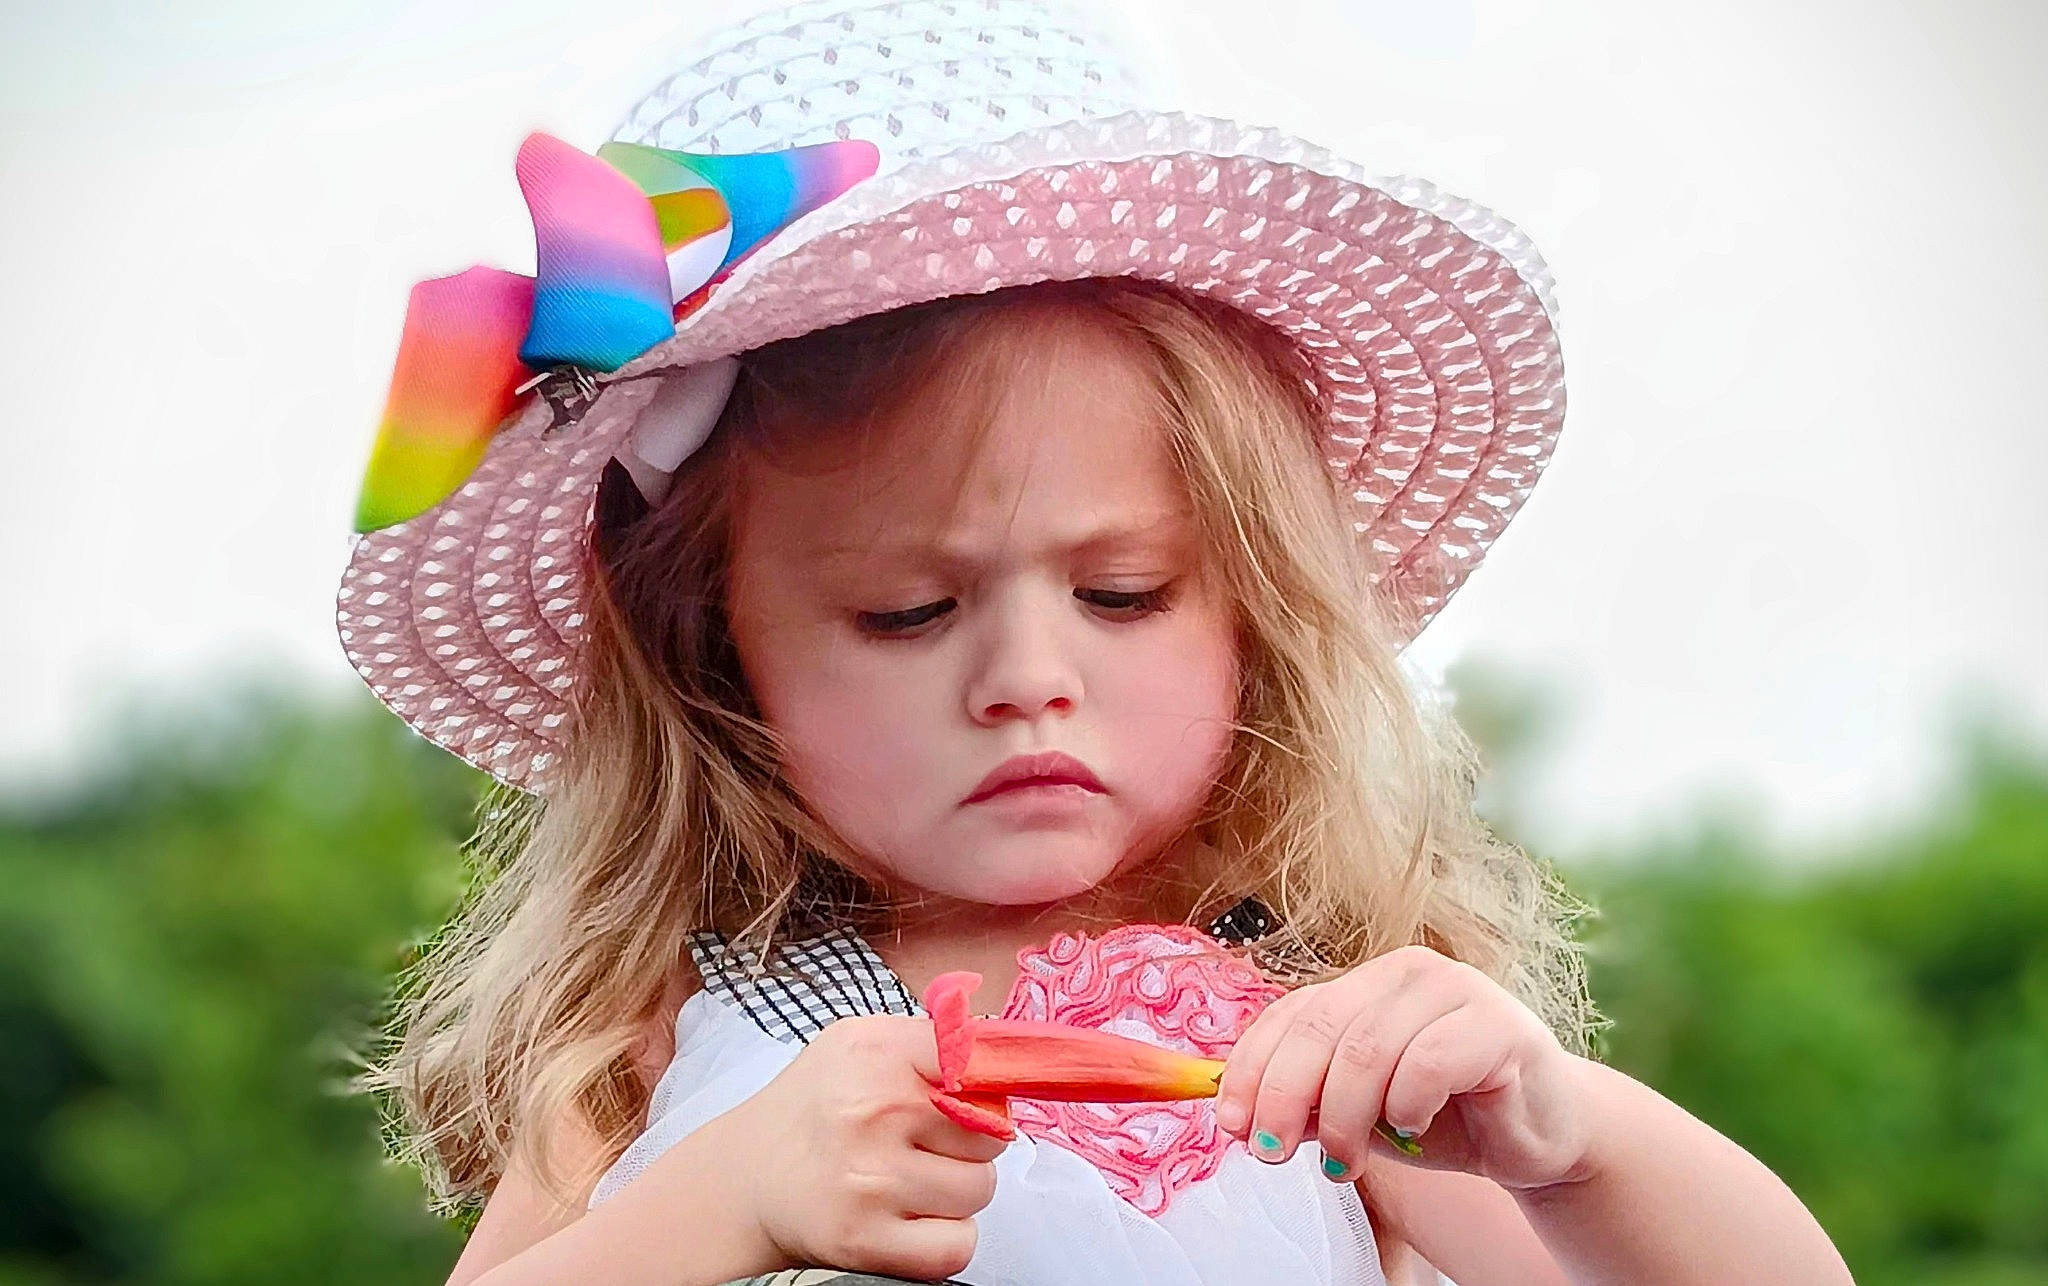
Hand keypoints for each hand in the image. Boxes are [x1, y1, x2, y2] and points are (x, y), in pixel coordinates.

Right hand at [724, 1013, 1007, 1280]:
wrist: (747, 1178)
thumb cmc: (816, 1109)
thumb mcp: (859, 1044)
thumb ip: (932, 1041)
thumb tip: (1005, 1054)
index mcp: (876, 1053)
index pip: (978, 1059)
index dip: (990, 1082)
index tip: (979, 1094)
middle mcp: (874, 1113)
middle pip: (990, 1133)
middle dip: (968, 1141)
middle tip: (923, 1142)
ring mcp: (871, 1180)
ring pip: (979, 1189)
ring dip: (957, 1190)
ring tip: (912, 1178)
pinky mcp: (866, 1242)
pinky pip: (958, 1244)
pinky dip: (946, 1238)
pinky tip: (912, 1217)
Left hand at [1213, 945, 1591, 1190]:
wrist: (1542, 1139)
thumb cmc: (1449, 1118)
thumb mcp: (1363, 1114)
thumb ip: (1310, 1105)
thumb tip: (1243, 1115)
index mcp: (1370, 982)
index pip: (1291, 1014)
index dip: (1253, 1069)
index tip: (1233, 1125)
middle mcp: (1410, 973)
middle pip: (1321, 1028)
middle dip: (1284, 1096)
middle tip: (1270, 1154)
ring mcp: (1458, 991)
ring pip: (1368, 1049)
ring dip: (1344, 1117)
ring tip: (1346, 1163)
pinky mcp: (1500, 1026)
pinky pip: (1429, 1062)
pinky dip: (1406, 1105)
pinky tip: (1411, 1128)